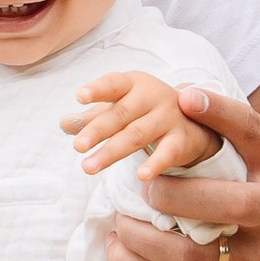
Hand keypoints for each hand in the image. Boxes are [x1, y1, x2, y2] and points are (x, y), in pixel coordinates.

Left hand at [66, 67, 221, 182]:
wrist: (195, 121)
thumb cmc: (145, 112)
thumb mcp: (120, 108)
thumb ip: (92, 116)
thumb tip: (64, 123)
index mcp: (132, 84)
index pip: (113, 84)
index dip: (97, 89)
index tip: (79, 96)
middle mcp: (152, 97)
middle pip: (120, 114)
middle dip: (97, 130)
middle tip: (77, 146)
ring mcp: (168, 118)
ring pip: (137, 135)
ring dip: (112, 152)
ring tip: (88, 167)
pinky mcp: (182, 140)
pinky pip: (168, 153)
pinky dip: (155, 164)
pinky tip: (141, 176)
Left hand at [98, 84, 259, 260]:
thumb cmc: (255, 197)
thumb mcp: (256, 161)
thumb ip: (227, 131)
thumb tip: (181, 93)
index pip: (256, 136)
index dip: (223, 114)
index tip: (183, 97)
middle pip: (230, 206)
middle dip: (175, 196)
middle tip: (143, 187)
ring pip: (192, 255)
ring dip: (142, 238)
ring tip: (118, 222)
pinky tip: (117, 250)